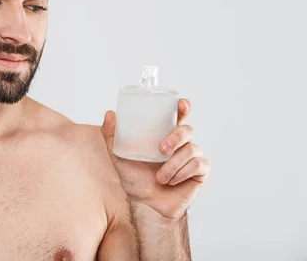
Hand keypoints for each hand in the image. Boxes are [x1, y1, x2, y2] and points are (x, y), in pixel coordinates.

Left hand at [100, 99, 210, 219]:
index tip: (181, 105)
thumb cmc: (135, 178)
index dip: (183, 107)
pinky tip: (172, 181)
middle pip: (187, 129)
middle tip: (161, 149)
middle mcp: (181, 143)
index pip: (178, 115)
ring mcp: (192, 156)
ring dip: (173, 165)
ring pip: (191, 150)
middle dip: (176, 137)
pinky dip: (182, 173)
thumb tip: (110, 114)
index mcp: (164, 134)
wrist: (146, 204)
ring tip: (160, 177)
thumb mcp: (119, 156)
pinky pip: (198, 165)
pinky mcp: (200, 171)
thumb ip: (112, 136)